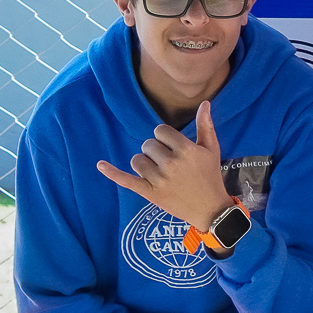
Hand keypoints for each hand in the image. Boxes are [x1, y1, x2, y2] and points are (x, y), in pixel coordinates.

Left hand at [95, 99, 231, 232]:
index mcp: (186, 150)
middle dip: (156, 152)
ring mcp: (158, 179)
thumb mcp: (212, 150)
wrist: (210, 209)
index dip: (166, 138)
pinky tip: (100, 165)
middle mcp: (171, 163)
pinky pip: (126, 179)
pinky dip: (112, 172)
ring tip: (160, 174)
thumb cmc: (211, 177)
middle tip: (170, 165)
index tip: (174, 149)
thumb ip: (205, 125)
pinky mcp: (149, 192)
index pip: (161, 131)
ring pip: (137, 159)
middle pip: (148, 145)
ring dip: (145, 164)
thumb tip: (204, 103)